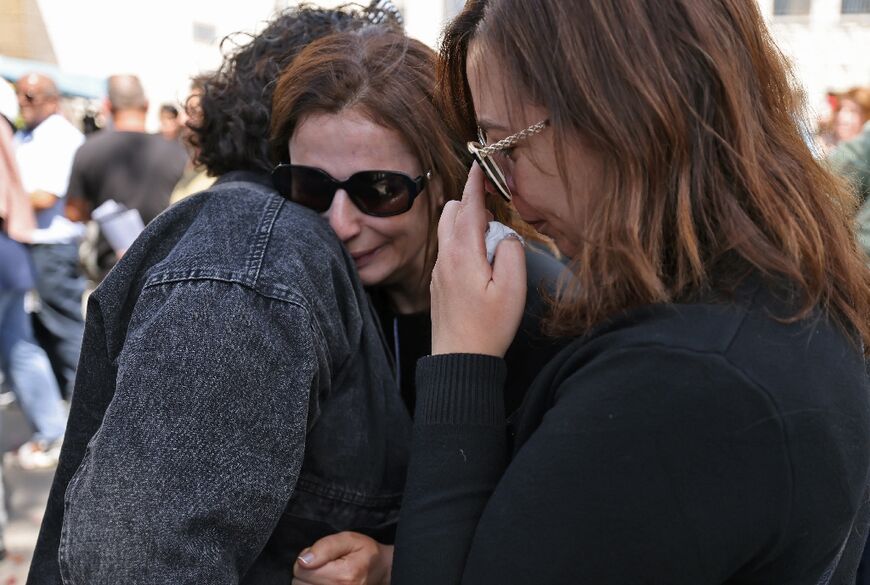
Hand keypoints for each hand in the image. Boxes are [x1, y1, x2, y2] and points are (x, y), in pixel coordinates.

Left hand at [292, 532, 392, 584]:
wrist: (381, 570)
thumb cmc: (365, 553)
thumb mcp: (349, 539)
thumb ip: (325, 547)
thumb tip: (303, 561)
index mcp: (343, 575)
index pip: (301, 570)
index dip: (306, 559)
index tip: (320, 556)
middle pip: (299, 583)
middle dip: (307, 571)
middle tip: (324, 565)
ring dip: (309, 581)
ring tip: (325, 574)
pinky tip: (323, 582)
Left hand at [430, 163, 526, 356]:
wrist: (460, 359)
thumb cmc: (489, 327)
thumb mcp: (513, 289)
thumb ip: (511, 252)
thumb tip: (505, 235)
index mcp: (463, 252)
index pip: (468, 205)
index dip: (476, 183)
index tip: (480, 163)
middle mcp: (446, 256)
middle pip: (451, 211)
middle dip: (470, 203)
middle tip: (494, 217)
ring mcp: (439, 270)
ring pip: (446, 230)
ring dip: (464, 222)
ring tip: (489, 241)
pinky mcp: (439, 283)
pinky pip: (447, 249)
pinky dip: (461, 241)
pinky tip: (479, 261)